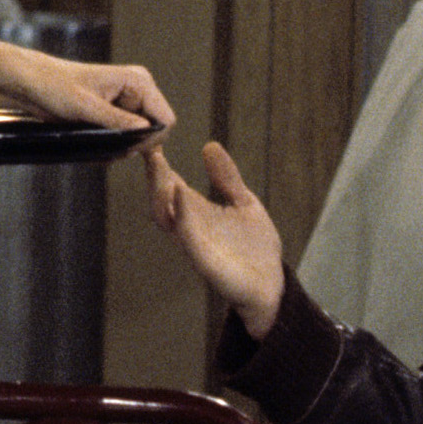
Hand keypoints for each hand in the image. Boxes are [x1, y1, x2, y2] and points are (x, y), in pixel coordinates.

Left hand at [5, 52, 175, 135]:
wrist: (32, 82)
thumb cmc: (55, 85)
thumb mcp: (85, 106)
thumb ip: (118, 120)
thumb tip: (146, 132)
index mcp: (138, 81)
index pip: (165, 119)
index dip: (152, 139)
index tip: (128, 148)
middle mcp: (139, 91)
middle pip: (156, 132)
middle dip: (134, 144)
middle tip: (107, 147)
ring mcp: (129, 103)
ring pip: (140, 138)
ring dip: (121, 146)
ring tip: (95, 140)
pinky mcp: (117, 114)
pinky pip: (126, 137)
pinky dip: (113, 145)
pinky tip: (93, 140)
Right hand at [146, 140, 283, 340]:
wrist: (271, 283)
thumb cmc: (254, 247)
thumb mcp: (243, 202)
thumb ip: (227, 178)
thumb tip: (209, 146)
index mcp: (196, 212)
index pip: (170, 185)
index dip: (160, 164)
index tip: (153, 140)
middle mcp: (189, 228)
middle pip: (160, 200)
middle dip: (153, 176)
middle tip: (150, 150)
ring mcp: (194, 244)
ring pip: (166, 217)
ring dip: (161, 192)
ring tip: (160, 166)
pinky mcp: (205, 261)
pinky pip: (187, 237)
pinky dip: (182, 216)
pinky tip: (181, 194)